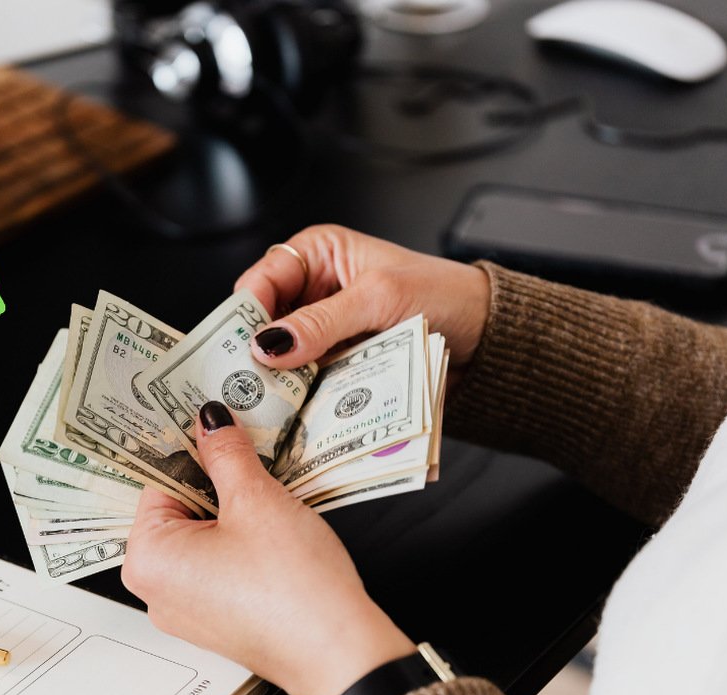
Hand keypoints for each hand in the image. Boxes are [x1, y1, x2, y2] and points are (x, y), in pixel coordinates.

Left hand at [122, 401, 414, 694]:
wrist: (339, 652)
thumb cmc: (293, 589)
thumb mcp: (257, 501)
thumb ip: (226, 454)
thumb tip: (210, 423)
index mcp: (147, 559)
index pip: (157, 481)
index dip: (192, 451)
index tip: (216, 430)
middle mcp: (156, 590)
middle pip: (178, 510)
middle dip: (215, 483)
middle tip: (251, 461)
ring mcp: (187, 609)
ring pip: (203, 537)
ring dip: (233, 512)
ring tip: (269, 501)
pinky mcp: (218, 619)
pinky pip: (219, 565)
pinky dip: (242, 543)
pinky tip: (274, 534)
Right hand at [235, 225, 490, 379]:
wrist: (486, 334)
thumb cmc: (442, 294)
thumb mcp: (377, 298)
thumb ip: (321, 320)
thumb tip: (269, 342)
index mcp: (318, 253)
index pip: (261, 279)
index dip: (246, 312)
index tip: (240, 346)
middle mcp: (315, 289)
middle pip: (265, 323)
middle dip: (259, 350)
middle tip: (249, 380)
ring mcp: (326, 330)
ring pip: (284, 356)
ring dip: (280, 377)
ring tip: (270, 401)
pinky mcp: (338, 362)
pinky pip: (307, 378)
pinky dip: (302, 393)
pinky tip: (296, 407)